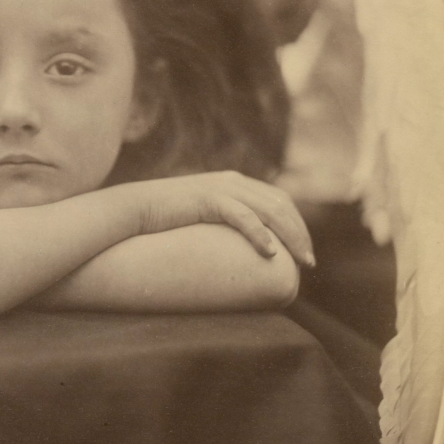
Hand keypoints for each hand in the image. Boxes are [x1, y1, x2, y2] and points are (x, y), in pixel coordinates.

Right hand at [134, 172, 314, 267]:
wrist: (134, 209)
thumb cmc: (166, 221)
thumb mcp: (202, 218)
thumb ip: (223, 224)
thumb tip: (240, 252)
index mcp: (234, 183)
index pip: (280, 200)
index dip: (298, 225)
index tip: (305, 252)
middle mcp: (233, 181)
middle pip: (282, 205)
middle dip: (301, 233)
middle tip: (309, 263)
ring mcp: (221, 188)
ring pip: (270, 210)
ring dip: (290, 237)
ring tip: (300, 261)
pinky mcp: (208, 199)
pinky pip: (243, 216)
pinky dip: (260, 234)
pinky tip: (270, 253)